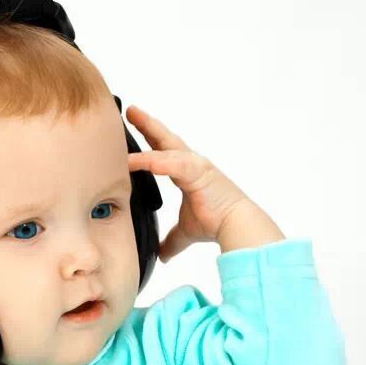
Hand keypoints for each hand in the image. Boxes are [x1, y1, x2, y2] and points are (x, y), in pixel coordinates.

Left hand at [125, 105, 249, 261]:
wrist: (235, 225)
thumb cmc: (215, 223)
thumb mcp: (185, 231)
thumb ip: (172, 240)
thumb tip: (161, 255)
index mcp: (187, 173)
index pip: (163, 152)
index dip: (150, 140)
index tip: (135, 127)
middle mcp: (191, 164)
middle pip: (165, 139)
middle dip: (148, 124)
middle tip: (130, 110)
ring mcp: (194, 164)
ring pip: (166, 146)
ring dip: (148, 131)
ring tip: (132, 118)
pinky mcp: (197, 171)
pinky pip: (169, 163)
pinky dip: (151, 161)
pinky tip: (133, 160)